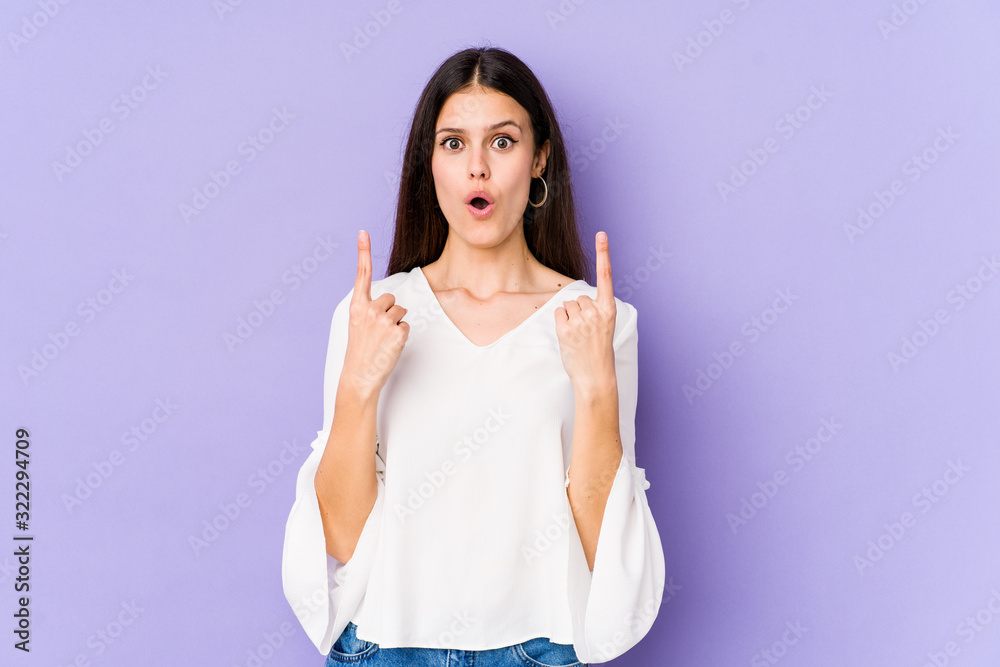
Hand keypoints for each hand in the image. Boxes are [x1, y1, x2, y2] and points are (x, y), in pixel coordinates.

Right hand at [340, 230, 409, 398]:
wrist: (359, 376)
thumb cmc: (360, 351)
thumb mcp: (358, 325)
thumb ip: (369, 310)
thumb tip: (390, 302)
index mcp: (356, 307)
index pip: (362, 275)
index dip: (363, 252)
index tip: (363, 232)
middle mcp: (369, 310)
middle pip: (391, 298)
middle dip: (389, 312)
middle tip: (378, 332)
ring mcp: (383, 321)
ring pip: (401, 312)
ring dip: (396, 325)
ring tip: (383, 341)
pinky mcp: (397, 332)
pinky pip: (406, 327)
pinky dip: (401, 337)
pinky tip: (389, 347)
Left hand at [554, 231, 617, 395]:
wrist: (596, 377)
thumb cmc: (599, 352)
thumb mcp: (603, 327)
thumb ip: (593, 311)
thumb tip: (573, 301)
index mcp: (609, 310)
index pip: (606, 276)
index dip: (604, 253)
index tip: (602, 234)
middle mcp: (596, 312)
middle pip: (578, 297)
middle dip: (579, 311)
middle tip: (587, 332)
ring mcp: (580, 321)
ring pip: (567, 305)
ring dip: (570, 318)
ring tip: (579, 336)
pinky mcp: (566, 329)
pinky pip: (558, 314)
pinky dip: (561, 323)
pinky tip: (570, 337)